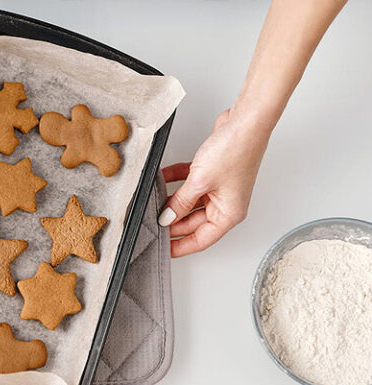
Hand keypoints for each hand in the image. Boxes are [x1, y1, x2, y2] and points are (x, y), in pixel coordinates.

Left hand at [159, 109, 270, 256]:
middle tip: (151, 223)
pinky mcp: (212, 173)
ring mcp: (219, 188)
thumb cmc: (236, 150)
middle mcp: (226, 204)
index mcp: (229, 214)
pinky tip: (161, 180)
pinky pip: (189, 184)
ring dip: (172, 202)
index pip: (201, 240)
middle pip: (193, 222)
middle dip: (172, 222)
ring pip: (189, 203)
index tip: (163, 250)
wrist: (245, 121)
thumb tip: (167, 218)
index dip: (180, 247)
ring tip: (153, 204)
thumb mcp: (200, 182)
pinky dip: (175, 182)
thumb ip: (180, 202)